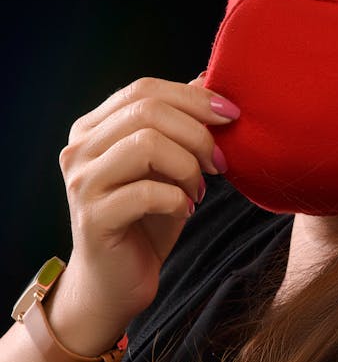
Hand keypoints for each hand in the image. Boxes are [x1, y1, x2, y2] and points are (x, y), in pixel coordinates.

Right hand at [45, 75, 238, 355]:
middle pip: (147, 110)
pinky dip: (178, 199)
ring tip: (199, 190)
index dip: (193, 97)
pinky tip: (185, 210)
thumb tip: (208, 78)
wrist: (117, 283)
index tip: (232, 116)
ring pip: (146, 144)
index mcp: (94, 128)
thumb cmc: (147, 220)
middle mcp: (79, 149)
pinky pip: (147, 191)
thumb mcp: (169, 165)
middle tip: (220, 162)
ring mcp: (82, 183)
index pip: (144, 89)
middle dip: (197, 132)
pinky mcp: (94, 217)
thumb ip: (181, 122)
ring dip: (188, 166)